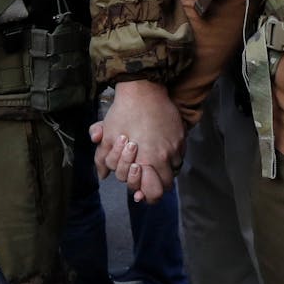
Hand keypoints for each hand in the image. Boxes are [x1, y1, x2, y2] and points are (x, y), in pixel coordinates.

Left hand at [90, 79, 184, 203]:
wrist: (143, 88)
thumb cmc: (123, 112)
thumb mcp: (108, 135)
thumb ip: (104, 159)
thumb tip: (102, 175)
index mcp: (147, 160)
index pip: (153, 192)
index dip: (146, 195)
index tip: (139, 193)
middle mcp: (165, 156)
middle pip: (165, 185)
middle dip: (154, 184)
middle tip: (144, 177)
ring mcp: (175, 146)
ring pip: (173, 170)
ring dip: (163, 171)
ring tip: (151, 163)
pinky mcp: (181, 136)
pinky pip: (179, 155)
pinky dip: (170, 157)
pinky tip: (159, 149)